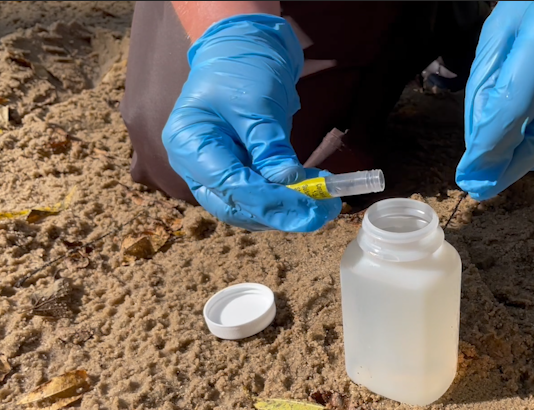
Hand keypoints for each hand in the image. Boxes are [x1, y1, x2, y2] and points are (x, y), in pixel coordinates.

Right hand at [162, 13, 341, 231]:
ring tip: (325, 202)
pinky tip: (315, 189)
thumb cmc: (240, 68)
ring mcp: (215, 172)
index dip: (269, 202)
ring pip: (249, 209)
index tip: (307, 208)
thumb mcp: (255, 102)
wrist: (241, 51)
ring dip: (287, 210)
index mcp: (188, 142)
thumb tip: (291, 183)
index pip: (229, 185)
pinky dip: (288, 197)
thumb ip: (269, 146)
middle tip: (322, 212)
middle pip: (236, 206)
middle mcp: (195, 165)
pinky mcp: (238, 173)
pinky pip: (261, 196)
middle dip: (280, 213)